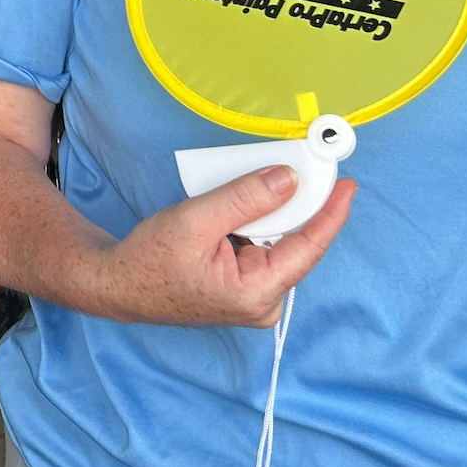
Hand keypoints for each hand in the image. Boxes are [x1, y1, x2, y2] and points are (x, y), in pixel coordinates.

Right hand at [84, 166, 355, 327]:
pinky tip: (246, 203)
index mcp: (255, 293)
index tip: (347, 184)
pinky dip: (258, 222)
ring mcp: (254, 298)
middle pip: (294, 242)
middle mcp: (263, 303)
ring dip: (272, 211)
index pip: (307, 248)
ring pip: (278, 243)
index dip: (330, 213)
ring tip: (258, 181)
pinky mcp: (244, 288)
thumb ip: (244, 199)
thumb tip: (288, 179)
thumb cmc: (150, 260)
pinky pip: (263, 247)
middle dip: (296, 203)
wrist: (119, 284)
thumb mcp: (195, 220)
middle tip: (303, 164)